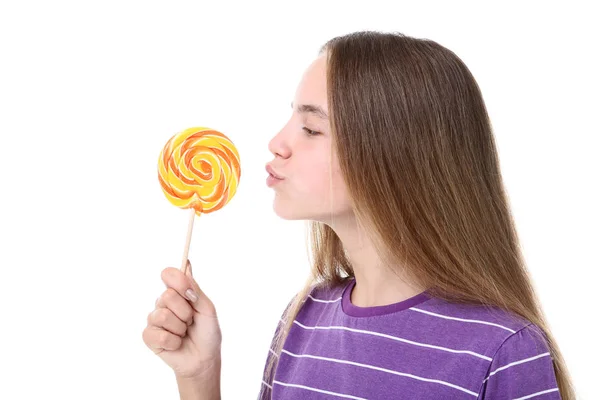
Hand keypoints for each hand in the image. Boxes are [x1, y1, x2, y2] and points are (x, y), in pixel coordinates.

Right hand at [143, 260, 221, 378]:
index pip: (169, 274)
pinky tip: (176, 344)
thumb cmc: (207, 332)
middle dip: (185, 312)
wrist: (204, 357)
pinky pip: (159, 336)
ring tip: (184, 333)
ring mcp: (154, 319)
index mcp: (178, 292)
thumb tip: (187, 266)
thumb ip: (196, 290)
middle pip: (166, 296)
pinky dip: (174, 342)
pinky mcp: (149, 336)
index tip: (189, 293)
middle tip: (191, 321)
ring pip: (163, 316)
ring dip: (180, 328)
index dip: (178, 281)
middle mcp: (163, 303)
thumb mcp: (207, 309)